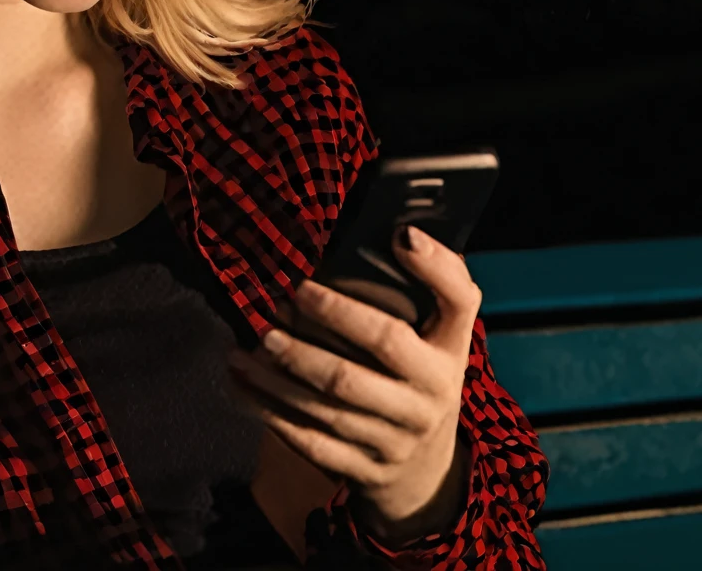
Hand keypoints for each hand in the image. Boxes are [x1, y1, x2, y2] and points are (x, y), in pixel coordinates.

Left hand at [226, 225, 479, 541]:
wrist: (424, 471)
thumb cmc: (419, 381)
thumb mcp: (439, 340)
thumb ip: (431, 290)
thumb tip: (403, 231)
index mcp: (451, 353)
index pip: (458, 302)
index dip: (434, 266)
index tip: (400, 235)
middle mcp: (431, 394)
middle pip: (380, 348)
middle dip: (329, 319)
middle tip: (280, 303)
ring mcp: (398, 436)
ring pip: (332, 399)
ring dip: (282, 370)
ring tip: (246, 346)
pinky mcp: (364, 469)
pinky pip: (311, 439)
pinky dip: (270, 411)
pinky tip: (243, 385)